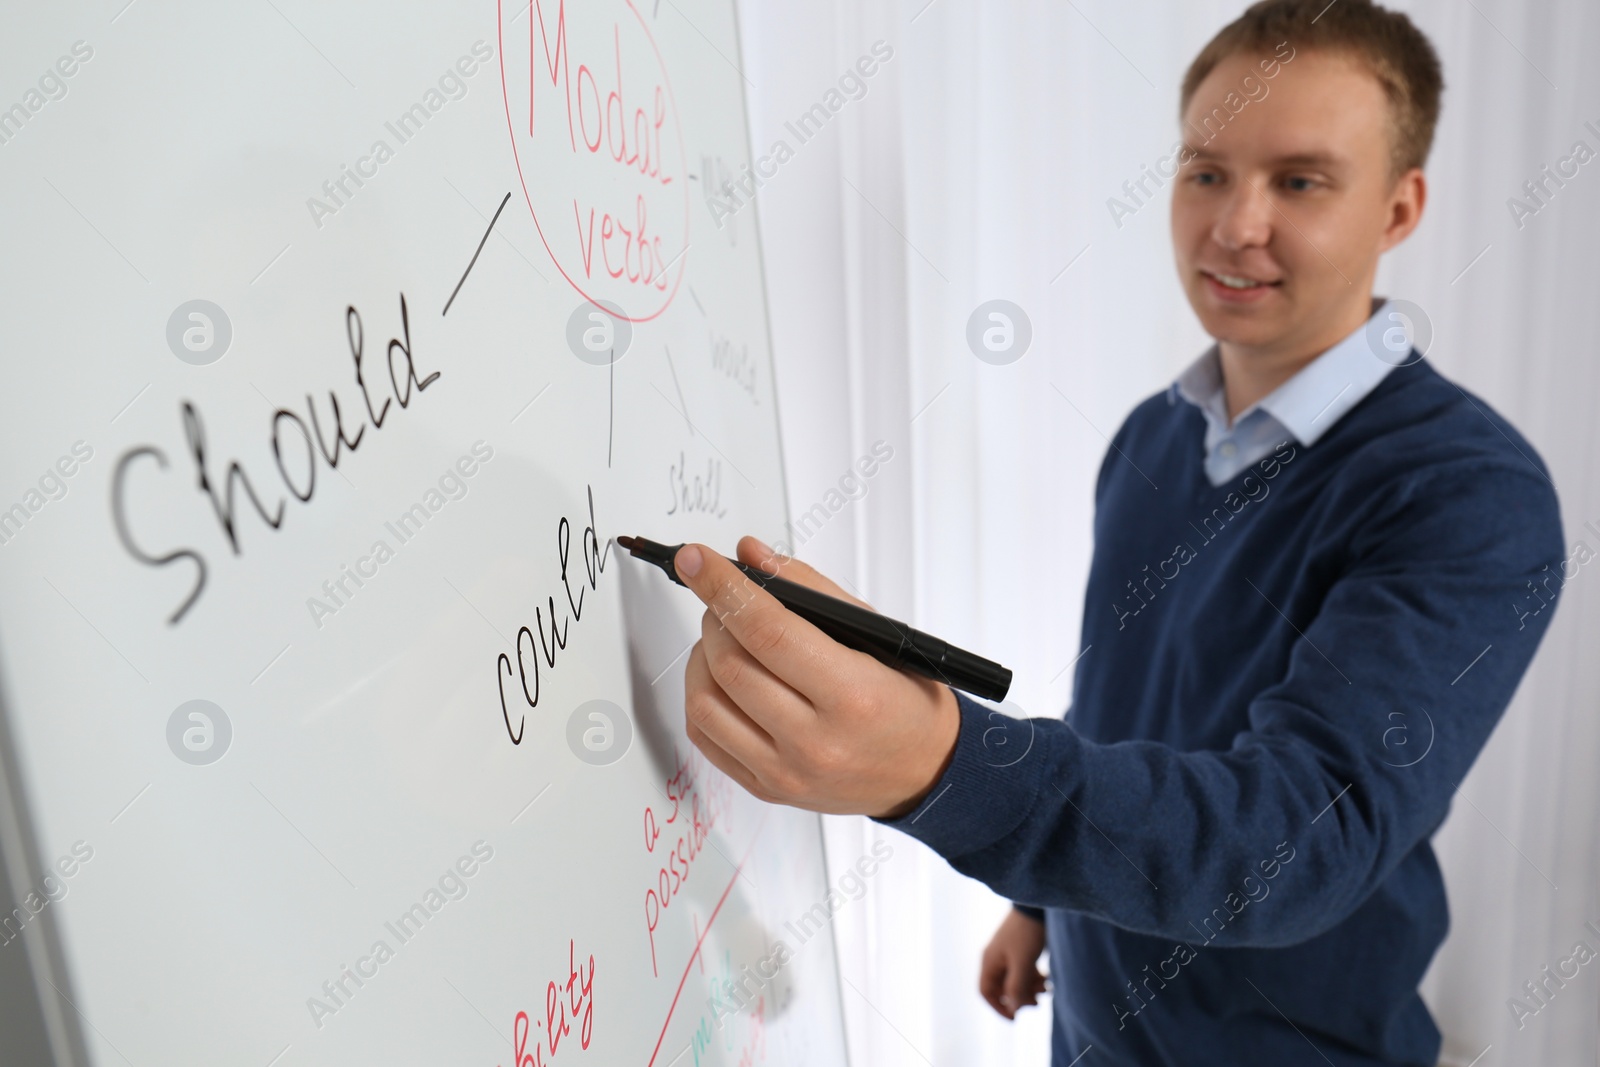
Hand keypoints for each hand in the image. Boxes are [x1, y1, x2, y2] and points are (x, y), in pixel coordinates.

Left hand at [676, 536, 960, 818]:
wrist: (925, 770)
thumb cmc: (903, 700)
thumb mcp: (874, 632)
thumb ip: (810, 589)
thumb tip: (750, 556)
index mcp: (852, 696)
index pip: (768, 631)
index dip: (724, 587)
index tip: (697, 559)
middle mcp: (816, 742)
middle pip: (730, 664)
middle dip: (715, 617)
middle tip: (727, 601)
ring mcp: (786, 772)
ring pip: (705, 702)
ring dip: (701, 657)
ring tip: (724, 640)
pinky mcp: (765, 789)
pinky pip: (704, 738)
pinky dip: (701, 696)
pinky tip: (723, 680)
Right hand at [979, 909, 1048, 1019]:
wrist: (1038, 907)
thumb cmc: (1026, 934)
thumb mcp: (1022, 963)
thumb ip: (1016, 987)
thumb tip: (1014, 1009)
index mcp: (990, 962)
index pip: (986, 992)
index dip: (998, 1007)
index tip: (1015, 1017)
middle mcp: (996, 960)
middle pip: (1003, 989)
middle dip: (1020, 998)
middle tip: (1037, 1002)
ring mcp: (1008, 955)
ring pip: (1016, 981)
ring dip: (1030, 989)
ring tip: (1047, 989)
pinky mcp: (1020, 952)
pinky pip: (1024, 972)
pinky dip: (1034, 979)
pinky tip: (1047, 979)